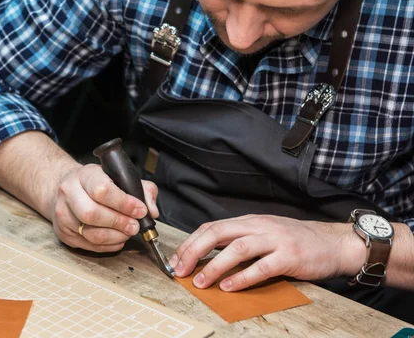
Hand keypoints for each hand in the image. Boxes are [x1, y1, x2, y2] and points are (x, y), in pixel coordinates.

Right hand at [50, 164, 158, 252]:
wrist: (67, 188)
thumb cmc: (97, 183)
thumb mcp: (120, 177)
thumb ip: (142, 189)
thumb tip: (151, 210)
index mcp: (84, 175)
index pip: (102, 190)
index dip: (124, 203)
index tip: (140, 210)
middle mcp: (69, 192)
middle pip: (92, 214)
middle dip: (119, 223)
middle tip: (135, 226)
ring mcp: (63, 213)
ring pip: (89, 233)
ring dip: (115, 237)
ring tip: (127, 233)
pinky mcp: (63, 232)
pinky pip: (87, 245)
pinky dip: (107, 246)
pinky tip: (117, 239)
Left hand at [170, 215, 362, 290]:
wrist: (333, 243)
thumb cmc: (294, 241)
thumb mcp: (263, 233)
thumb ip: (239, 240)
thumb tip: (208, 256)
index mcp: (249, 221)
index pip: (211, 227)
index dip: (191, 243)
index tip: (177, 259)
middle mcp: (258, 226)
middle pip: (218, 233)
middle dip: (194, 251)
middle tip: (180, 270)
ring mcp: (274, 240)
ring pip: (236, 249)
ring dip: (214, 266)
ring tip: (200, 281)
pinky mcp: (288, 257)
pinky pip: (261, 267)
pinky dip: (242, 278)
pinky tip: (229, 287)